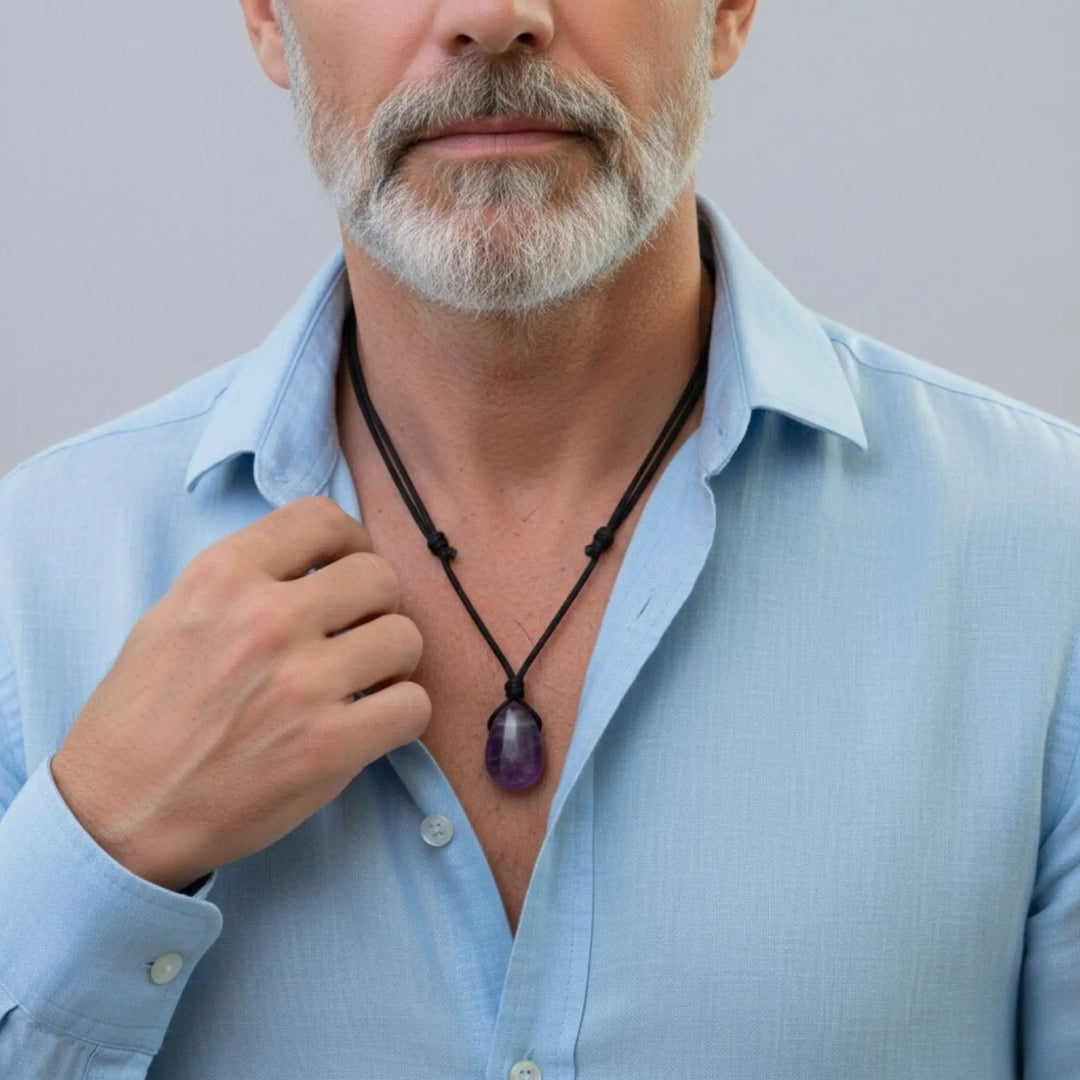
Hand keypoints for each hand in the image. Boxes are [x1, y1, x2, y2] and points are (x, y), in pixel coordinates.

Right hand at [50, 495, 429, 890]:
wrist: (116, 814)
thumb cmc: (142, 716)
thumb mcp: (175, 616)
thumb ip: (247, 581)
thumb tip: (323, 564)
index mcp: (222, 575)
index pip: (323, 518)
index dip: (350, 543)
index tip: (346, 570)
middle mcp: (266, 619)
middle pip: (379, 576)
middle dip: (377, 606)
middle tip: (358, 635)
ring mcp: (301, 683)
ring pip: (405, 637)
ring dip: (393, 661)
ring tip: (364, 682)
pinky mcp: (330, 745)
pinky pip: (413, 704)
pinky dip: (401, 715)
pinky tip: (371, 723)